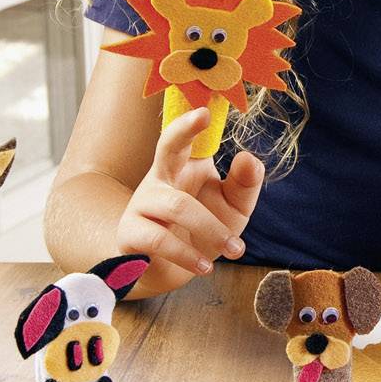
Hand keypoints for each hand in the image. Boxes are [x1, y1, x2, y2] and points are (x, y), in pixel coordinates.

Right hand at [116, 106, 264, 294]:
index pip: (187, 138)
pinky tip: (205, 266)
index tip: (206, 110)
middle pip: (167, 148)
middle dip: (182, 131)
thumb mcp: (232, 207)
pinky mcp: (131, 233)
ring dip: (211, 229)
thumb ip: (243, 185)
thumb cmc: (203, 229)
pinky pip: (158, 239)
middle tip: (202, 116)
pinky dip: (185, 254)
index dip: (192, 122)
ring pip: (177, 206)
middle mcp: (161, 177)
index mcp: (184, 165)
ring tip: (235, 250)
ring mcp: (143, 203)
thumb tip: (249, 157)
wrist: (169, 271)